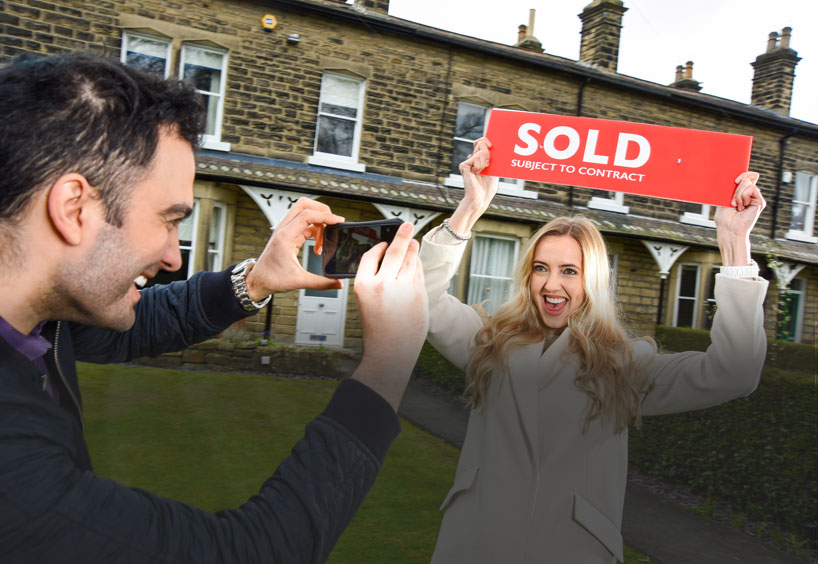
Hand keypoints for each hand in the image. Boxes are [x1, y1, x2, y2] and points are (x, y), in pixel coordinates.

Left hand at [245, 198, 344, 299]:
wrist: (259, 280)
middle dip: (322, 211)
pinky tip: (317, 245)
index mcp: (285, 237)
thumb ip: (321, 283)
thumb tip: (338, 283)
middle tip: (332, 224)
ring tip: (323, 241)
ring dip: (319, 222)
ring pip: (305, 212)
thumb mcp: (299, 281)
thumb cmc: (272, 279)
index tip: (338, 221)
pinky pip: (304, 223)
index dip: (325, 216)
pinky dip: (314, 230)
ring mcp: (285, 229)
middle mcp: (284, 229)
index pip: (307, 215)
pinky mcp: (288, 233)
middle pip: (305, 205)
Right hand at [351, 222, 428, 410]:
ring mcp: (402, 288)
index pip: (371, 255)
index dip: (379, 247)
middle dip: (402, 235)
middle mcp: (383, 284)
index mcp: (363, 285)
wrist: (390, 351)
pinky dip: (418, 264)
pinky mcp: (418, 293)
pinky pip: (419, 272)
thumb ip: (375, 280)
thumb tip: (390, 258)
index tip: (384, 243)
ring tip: (413, 242)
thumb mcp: (367, 301)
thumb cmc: (378, 328)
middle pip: (395, 251)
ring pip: (410, 260)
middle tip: (407, 225)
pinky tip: (417, 260)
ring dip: (413, 249)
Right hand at [449, 137, 498, 233]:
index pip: (481, 144)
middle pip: (480, 143)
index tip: (492, 143)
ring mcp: (468, 162)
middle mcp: (473, 159)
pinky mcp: (464, 166)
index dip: (485, 140)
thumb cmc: (488, 188)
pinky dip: (479, 165)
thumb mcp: (494, 170)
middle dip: (487, 150)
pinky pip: (475, 157)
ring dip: (485, 161)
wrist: (480, 198)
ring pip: (480, 151)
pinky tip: (477, 173)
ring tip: (483, 171)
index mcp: (480, 160)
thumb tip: (496, 146)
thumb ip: (494, 159)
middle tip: (489, 161)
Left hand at [715, 172, 765, 265]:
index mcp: (741, 194)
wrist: (729, 229)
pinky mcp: (760, 202)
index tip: (736, 179)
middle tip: (732, 203)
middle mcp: (750, 195)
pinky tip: (742, 207)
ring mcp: (755, 198)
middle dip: (736, 189)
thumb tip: (746, 177)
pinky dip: (743, 197)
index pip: (747, 178)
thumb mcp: (725, 199)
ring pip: (747, 184)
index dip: (744, 174)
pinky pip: (751, 189)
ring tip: (736, 206)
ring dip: (738, 195)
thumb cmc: (724, 218)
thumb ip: (734, 188)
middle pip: (746, 179)